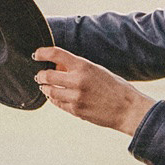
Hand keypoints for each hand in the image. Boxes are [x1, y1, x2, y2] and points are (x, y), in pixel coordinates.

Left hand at [32, 46, 156, 135]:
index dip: (42, 53)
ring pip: (49, 92)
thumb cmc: (115, 87)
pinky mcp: (76, 111)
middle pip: (47, 76)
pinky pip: (57, 104)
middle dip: (41, 75)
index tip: (36, 54)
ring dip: (45, 88)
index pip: (56, 54)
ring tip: (47, 86)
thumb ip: (77, 68)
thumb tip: (57, 66)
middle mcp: (78, 81)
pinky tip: (57, 96)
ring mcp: (75, 97)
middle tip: (40, 75)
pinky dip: (54, 99)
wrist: (127, 109)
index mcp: (84, 66)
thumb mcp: (97, 70)